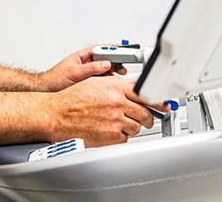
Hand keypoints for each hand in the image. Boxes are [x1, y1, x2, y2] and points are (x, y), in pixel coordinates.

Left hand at [38, 46, 126, 91]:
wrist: (46, 91)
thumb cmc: (55, 79)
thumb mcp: (74, 72)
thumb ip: (90, 68)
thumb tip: (105, 64)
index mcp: (83, 56)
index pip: (102, 49)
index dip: (114, 48)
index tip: (125, 49)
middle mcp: (88, 63)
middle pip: (107, 58)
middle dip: (118, 60)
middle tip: (126, 63)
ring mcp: (89, 73)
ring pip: (106, 69)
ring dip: (115, 71)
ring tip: (122, 73)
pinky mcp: (90, 83)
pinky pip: (103, 80)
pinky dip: (110, 81)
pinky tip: (114, 83)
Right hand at [47, 76, 166, 146]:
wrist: (56, 114)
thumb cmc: (72, 99)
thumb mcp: (96, 83)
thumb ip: (117, 86)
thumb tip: (133, 89)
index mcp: (115, 88)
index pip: (145, 93)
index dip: (158, 100)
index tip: (164, 105)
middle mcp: (117, 103)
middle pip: (144, 112)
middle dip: (147, 117)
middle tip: (146, 119)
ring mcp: (114, 120)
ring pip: (136, 127)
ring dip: (132, 127)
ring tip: (122, 124)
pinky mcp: (110, 136)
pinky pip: (125, 138)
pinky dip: (121, 136)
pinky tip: (111, 131)